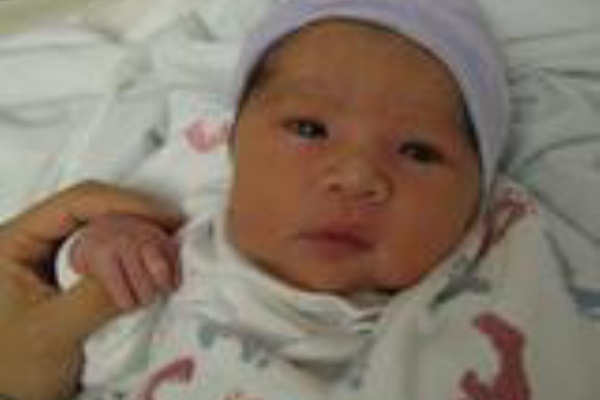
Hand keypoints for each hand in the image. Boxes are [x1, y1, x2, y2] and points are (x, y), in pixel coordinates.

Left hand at [0, 181, 183, 399]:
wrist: (14, 394)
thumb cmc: (18, 364)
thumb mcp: (54, 332)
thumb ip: (94, 298)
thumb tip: (143, 265)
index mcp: (15, 240)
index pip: (76, 202)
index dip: (125, 203)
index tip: (167, 218)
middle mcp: (34, 235)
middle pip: (96, 208)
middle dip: (139, 222)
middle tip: (175, 238)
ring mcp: (53, 250)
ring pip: (106, 225)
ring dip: (141, 239)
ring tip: (169, 256)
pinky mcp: (71, 266)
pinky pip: (109, 247)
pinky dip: (136, 254)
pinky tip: (156, 263)